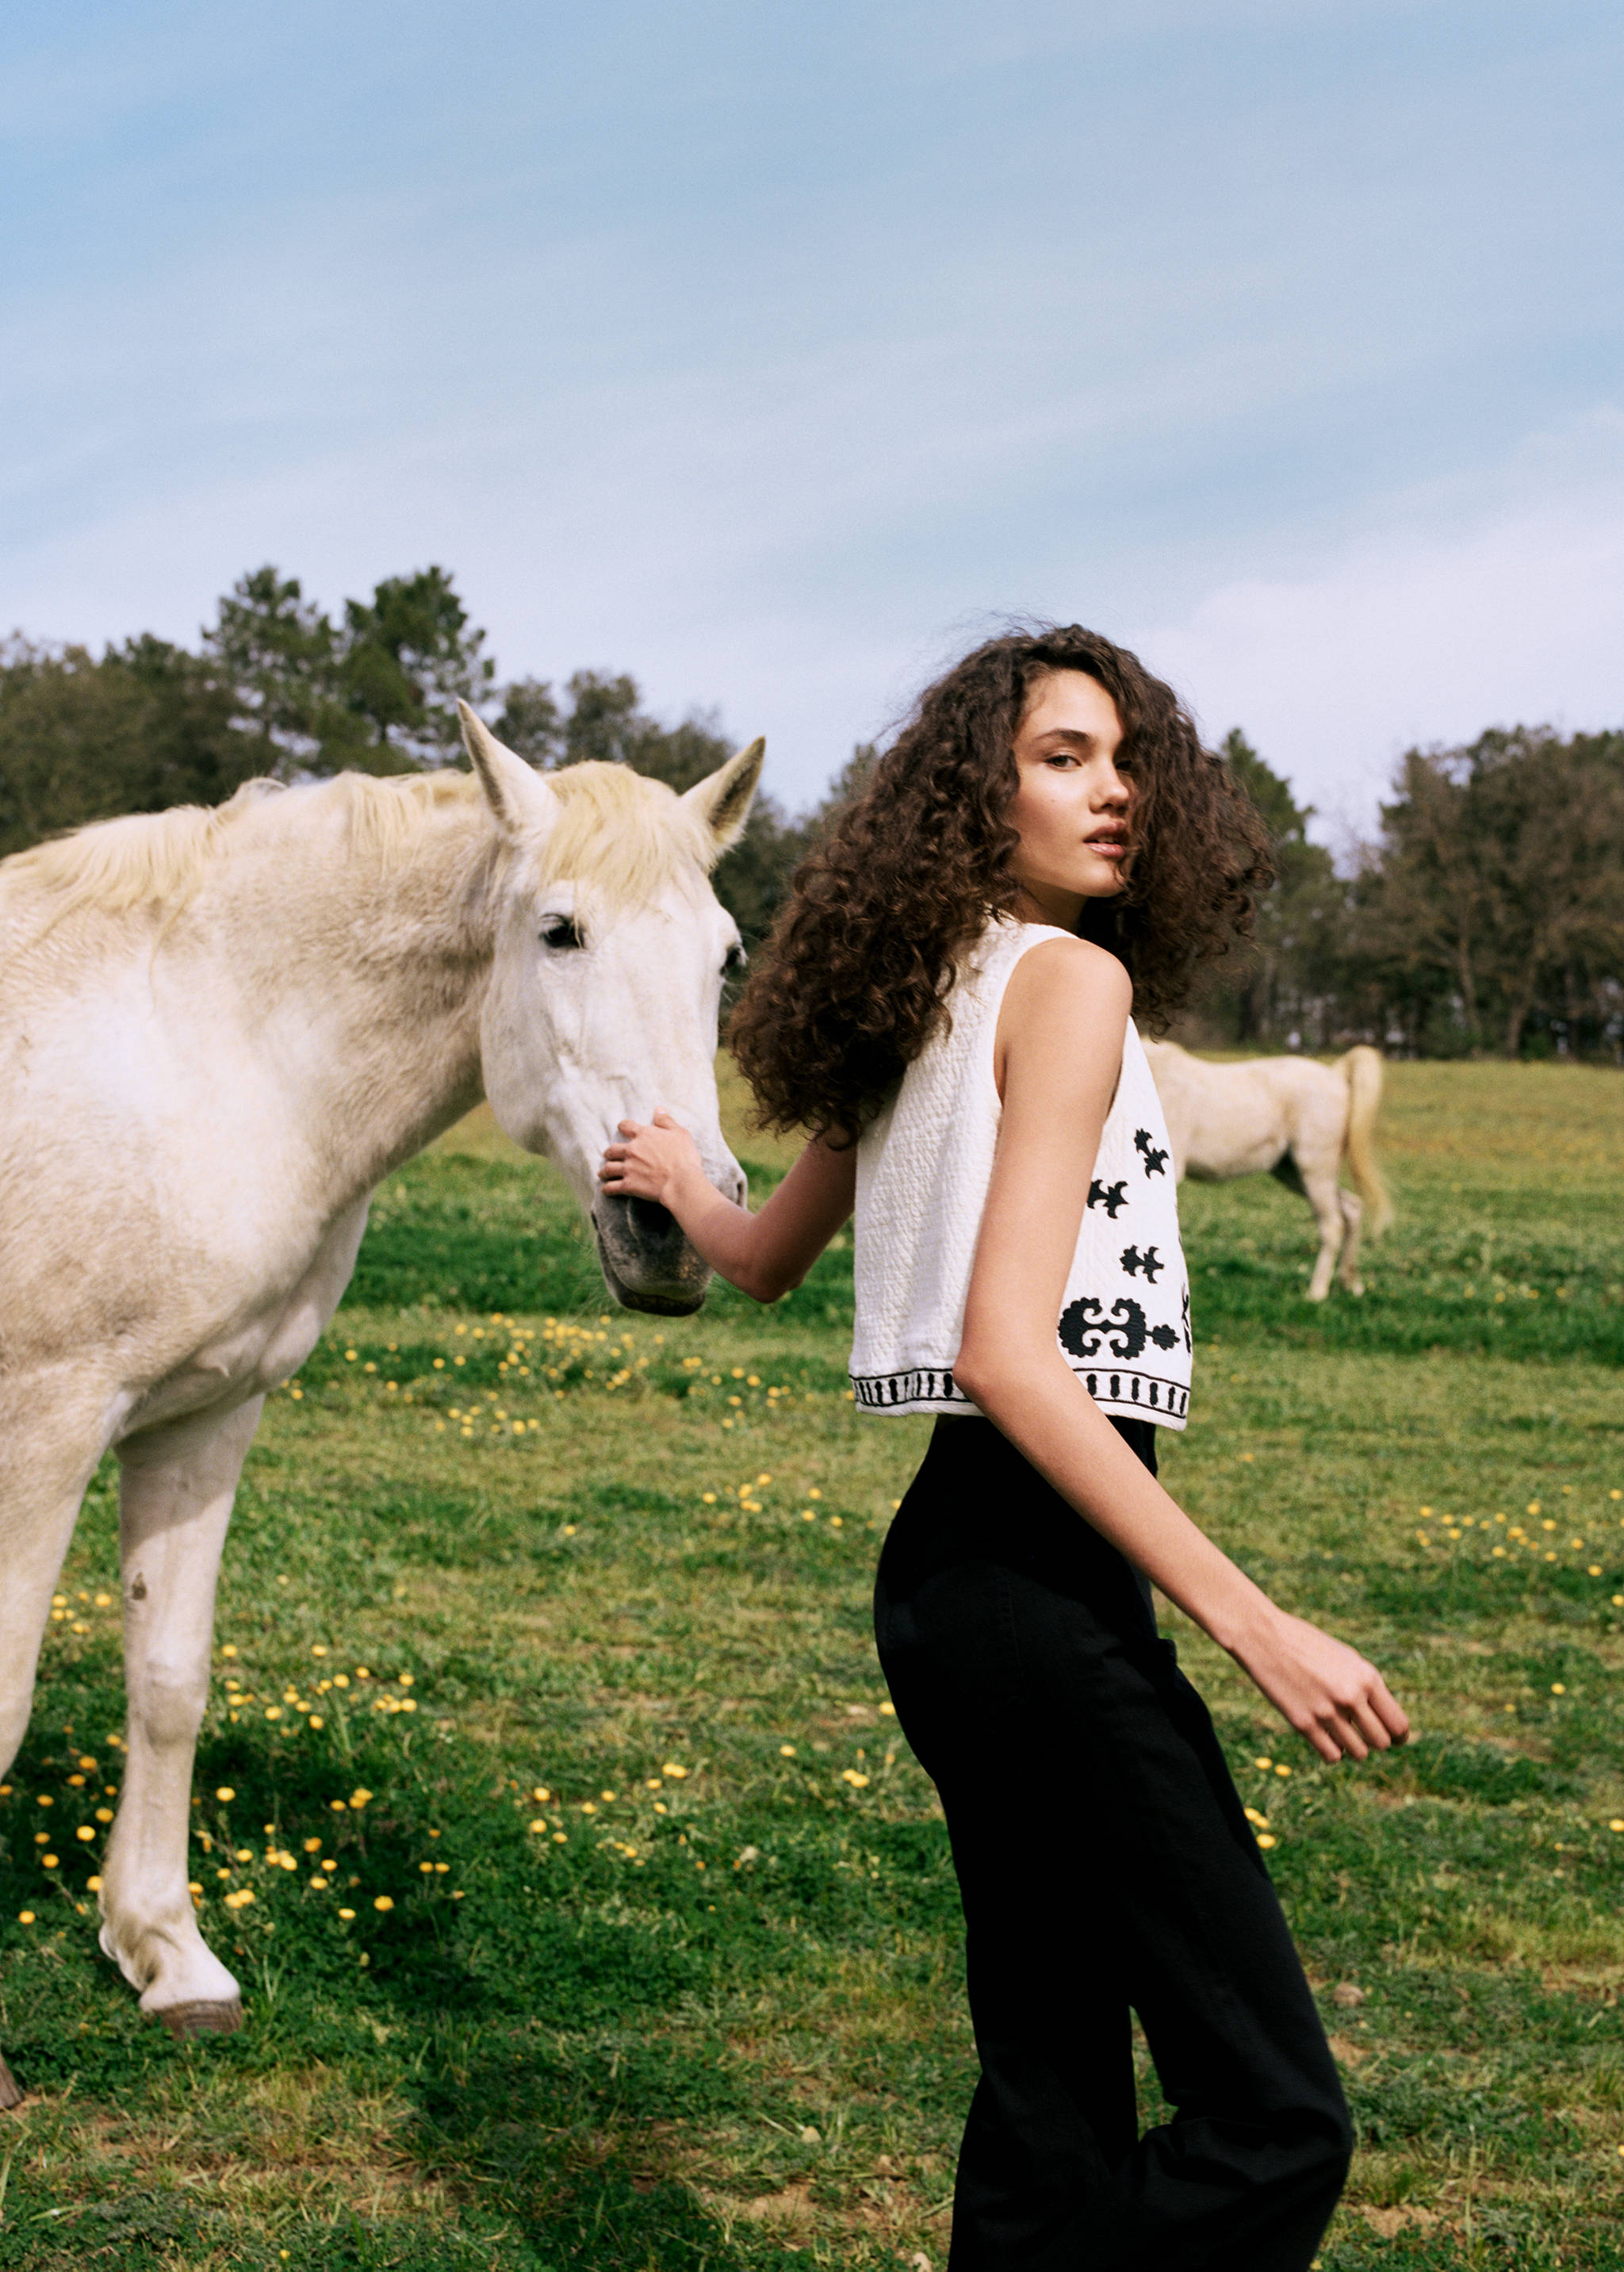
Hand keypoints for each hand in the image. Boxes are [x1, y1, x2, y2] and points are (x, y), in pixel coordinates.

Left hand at [597, 1111, 702, 1207]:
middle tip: (610, 1155)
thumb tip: (658, 1109)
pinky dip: (607, 1189)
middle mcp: (632, 1150)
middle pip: (612, 1149)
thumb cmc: (684, 1157)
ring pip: (609, 1168)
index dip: (623, 1127)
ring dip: (605, 1170)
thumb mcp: (680, 1133)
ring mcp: (628, 1168)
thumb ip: (666, 1121)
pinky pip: (612, 1187)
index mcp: (644, 1135)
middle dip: (610, 1152)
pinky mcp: (628, 1185)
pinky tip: (605, 1190)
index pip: (626, 1126)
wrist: (681, 1182)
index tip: (622, 1129)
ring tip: (602, 1173)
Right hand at [1230, 1608, 1409, 1764]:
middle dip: (1374, 1741)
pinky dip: (1333, 1752)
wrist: (1265, 1636)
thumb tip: (1386, 1722)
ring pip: (1358, 1753)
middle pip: (1381, 1742)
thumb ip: (1367, 1688)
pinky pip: (1332, 1756)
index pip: (1398, 1724)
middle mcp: (1350, 1696)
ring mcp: (1326, 1711)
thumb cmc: (1308, 1645)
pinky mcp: (1303, 1723)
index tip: (1394, 1739)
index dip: (1399, 1736)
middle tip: (1362, 1733)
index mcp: (1367, 1677)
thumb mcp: (1346, 1659)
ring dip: (1354, 1748)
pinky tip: (1325, 1737)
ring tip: (1342, 1733)